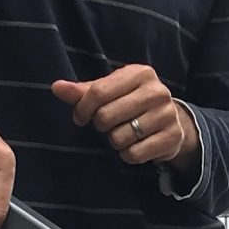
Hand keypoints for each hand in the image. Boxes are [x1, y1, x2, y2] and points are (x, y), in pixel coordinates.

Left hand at [52, 66, 199, 173]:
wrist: (171, 121)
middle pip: (106, 116)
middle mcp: (157, 91)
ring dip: (115, 141)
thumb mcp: (110, 91)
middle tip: (108, 125)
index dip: (82, 108)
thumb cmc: (131, 103)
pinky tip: (134, 145)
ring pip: (119, 138)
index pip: (98, 92)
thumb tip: (56, 87)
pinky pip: (134, 154)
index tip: (81, 117)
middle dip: (100, 125)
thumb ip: (82, 91)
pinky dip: (127, 155)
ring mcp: (167, 115)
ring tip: (123, 133)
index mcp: (140, 73)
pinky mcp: (172, 138)